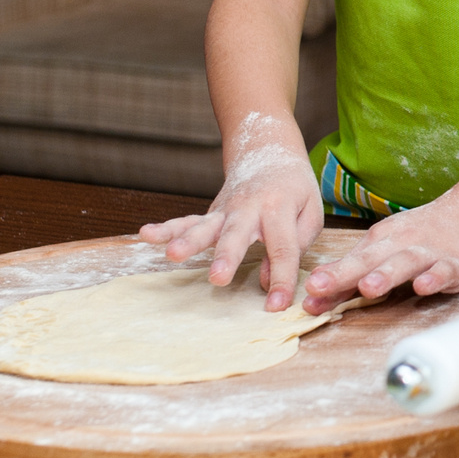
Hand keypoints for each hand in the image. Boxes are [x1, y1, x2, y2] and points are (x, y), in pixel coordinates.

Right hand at [137, 134, 322, 312]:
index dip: (281, 279)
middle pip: (237, 235)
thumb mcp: (311, 212)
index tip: (276, 306)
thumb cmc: (294, 189)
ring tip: (172, 254)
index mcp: (280, 207)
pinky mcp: (212, 212)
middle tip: (217, 279)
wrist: (269, 151)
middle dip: (227, 258)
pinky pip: (187, 221)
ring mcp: (226, 210)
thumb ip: (296, 245)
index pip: (283, 249)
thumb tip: (267, 279)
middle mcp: (249, 208)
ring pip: (205, 226)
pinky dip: (166, 228)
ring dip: (188, 241)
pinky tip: (147, 234)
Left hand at [301, 197, 458, 315]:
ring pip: (405, 263)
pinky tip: (423, 287)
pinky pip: (444, 271)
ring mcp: (428, 253)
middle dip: (344, 274)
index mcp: (379, 242)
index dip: (329, 278)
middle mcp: (400, 244)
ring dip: (386, 275)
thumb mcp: (382, 249)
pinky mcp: (455, 264)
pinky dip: (434, 278)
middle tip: (320, 287)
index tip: (308, 294)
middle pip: (369, 260)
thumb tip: (314, 292)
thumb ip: (350, 273)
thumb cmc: (420, 236)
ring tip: (368, 288)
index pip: (350, 263)